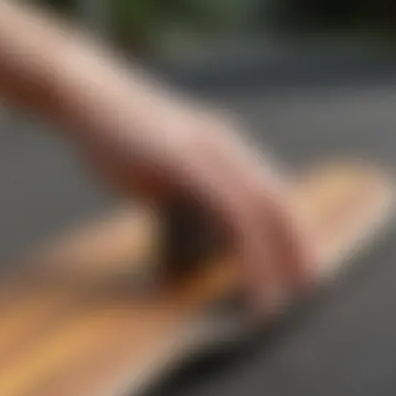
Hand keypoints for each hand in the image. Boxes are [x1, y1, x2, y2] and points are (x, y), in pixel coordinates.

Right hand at [60, 71, 315, 313]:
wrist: (87, 97)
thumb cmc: (116, 133)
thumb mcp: (159, 163)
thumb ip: (180, 191)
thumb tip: (184, 225)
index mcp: (223, 146)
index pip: (269, 192)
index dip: (290, 230)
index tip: (298, 263)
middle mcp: (225, 148)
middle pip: (275, 202)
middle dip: (296, 247)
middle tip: (308, 286)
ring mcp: (206, 154)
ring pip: (257, 212)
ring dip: (270, 259)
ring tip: (271, 299)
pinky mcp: (185, 164)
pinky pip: (229, 212)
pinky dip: (244, 249)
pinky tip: (242, 276)